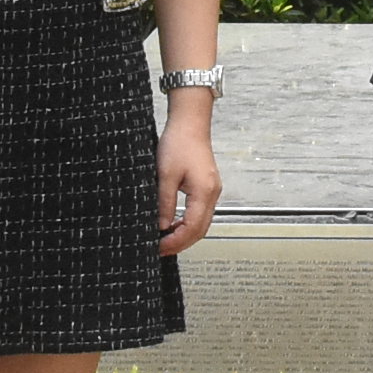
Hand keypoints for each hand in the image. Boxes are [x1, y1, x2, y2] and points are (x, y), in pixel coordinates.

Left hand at [155, 117, 221, 256]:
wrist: (189, 123)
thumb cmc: (179, 142)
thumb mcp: (165, 175)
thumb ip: (165, 203)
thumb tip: (162, 225)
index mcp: (204, 192)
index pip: (192, 228)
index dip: (176, 242)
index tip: (160, 247)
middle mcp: (212, 193)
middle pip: (200, 230)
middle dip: (181, 243)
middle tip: (161, 249)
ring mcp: (212, 190)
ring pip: (201, 223)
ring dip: (185, 234)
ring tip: (165, 240)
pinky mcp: (207, 186)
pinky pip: (200, 212)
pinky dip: (188, 223)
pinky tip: (174, 224)